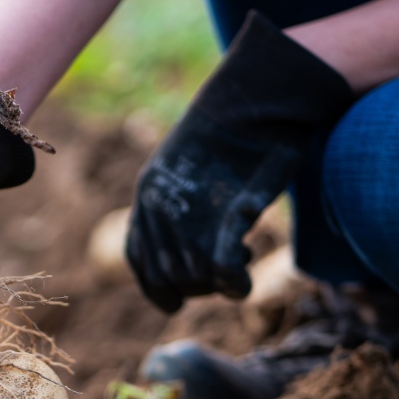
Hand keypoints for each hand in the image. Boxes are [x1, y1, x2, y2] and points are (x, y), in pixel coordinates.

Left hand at [126, 11, 354, 313]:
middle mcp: (160, 209)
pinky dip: (233, 286)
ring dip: (217, 283)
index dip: (156, 286)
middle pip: (167, 276)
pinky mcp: (230, 216)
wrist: (261, 96)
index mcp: (148, 194)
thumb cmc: (236, 127)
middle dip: (197, 285)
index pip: (138, 258)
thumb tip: (189, 242)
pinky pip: (221, 271)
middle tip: (226, 267)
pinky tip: (243, 285)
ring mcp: (192, 214)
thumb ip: (181, 203)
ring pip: (193, 279)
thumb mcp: (194, 164)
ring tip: (243, 256)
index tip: (175, 301)